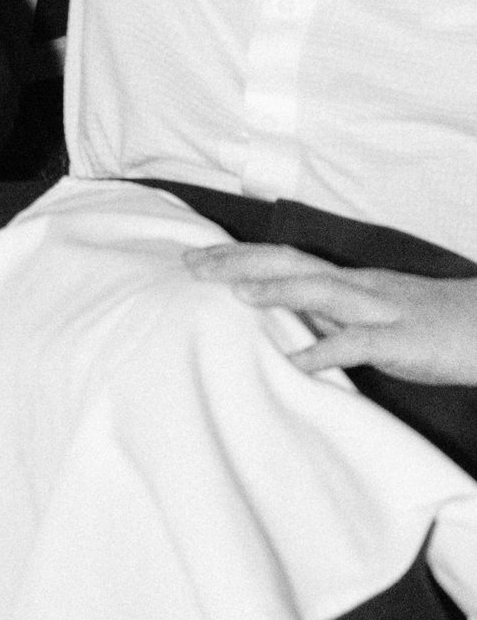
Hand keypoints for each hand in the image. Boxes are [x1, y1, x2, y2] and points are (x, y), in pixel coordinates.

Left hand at [184, 241, 476, 386]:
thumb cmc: (427, 323)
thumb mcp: (372, 314)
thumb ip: (332, 315)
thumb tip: (284, 318)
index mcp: (349, 281)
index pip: (285, 260)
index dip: (240, 257)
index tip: (197, 259)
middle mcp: (359, 286)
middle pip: (293, 264)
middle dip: (241, 263)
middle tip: (192, 266)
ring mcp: (381, 310)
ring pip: (324, 291)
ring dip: (280, 291)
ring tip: (237, 293)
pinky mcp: (404, 340)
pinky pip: (361, 344)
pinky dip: (328, 351)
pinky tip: (298, 362)